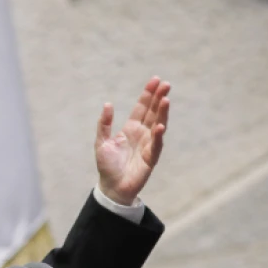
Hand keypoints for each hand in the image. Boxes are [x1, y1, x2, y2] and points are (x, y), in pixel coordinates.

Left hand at [95, 77, 170, 204]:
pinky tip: (160, 126)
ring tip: (166, 99)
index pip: (142, 108)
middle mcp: (142, 134)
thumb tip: (108, 104)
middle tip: (166, 84)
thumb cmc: (107, 165)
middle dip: (159, 98)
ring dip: (162, 113)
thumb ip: (104, 124)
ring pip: (158, 125)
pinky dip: (158, 136)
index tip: (156, 80)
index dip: (148, 94)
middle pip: (153, 112)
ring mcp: (148, 145)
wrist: (111, 187)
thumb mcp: (101, 142)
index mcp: (130, 128)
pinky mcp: (150, 158)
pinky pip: (156, 145)